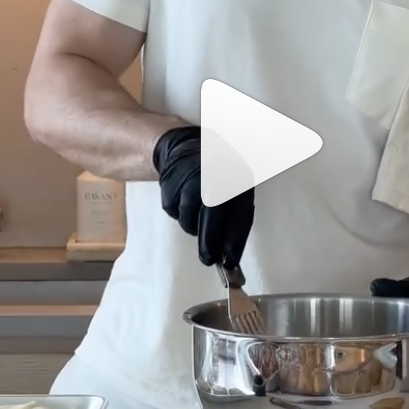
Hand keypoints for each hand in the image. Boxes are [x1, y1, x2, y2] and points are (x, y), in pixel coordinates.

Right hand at [152, 125, 253, 266]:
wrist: (184, 146)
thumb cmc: (215, 174)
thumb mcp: (234, 189)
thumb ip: (235, 217)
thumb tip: (230, 253)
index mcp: (235, 176)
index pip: (239, 212)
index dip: (235, 240)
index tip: (231, 261)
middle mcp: (214, 173)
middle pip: (211, 215)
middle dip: (209, 241)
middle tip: (208, 259)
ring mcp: (190, 175)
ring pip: (188, 217)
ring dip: (191, 224)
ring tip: (194, 212)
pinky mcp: (169, 179)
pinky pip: (172, 210)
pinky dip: (176, 212)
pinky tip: (181, 199)